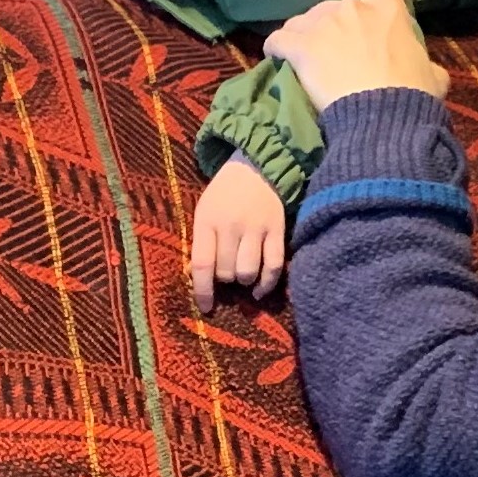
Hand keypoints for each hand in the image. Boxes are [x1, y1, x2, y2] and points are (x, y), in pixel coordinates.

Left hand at [188, 158, 286, 306]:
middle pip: (227, 271)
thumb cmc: (224, 195)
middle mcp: (232, 226)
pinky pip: (274, 265)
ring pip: (248, 272)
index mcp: (208, 220)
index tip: (205, 308)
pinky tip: (259, 290)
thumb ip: (202, 242)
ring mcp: (257, 228)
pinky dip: (267, 283)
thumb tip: (200, 280)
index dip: (203, 290)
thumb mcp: (204, 211)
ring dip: (244, 281)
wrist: (256, 168)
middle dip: (225, 279)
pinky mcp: (278, 231)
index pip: (203, 264)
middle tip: (226, 271)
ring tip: (242, 274)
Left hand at [262, 0, 446, 110]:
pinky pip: (279, 39)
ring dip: (305, 37)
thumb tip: (429, 71)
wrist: (382, 117)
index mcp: (388, 10)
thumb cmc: (411, 96)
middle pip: (337, 6)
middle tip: (338, 55)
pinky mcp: (299, 45)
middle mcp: (353, 8)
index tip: (372, 10)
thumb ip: (428, 66)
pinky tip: (278, 61)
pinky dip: (277, 49)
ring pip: (303, 21)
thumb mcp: (433, 78)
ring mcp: (323, 24)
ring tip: (307, 64)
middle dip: (335, 27)